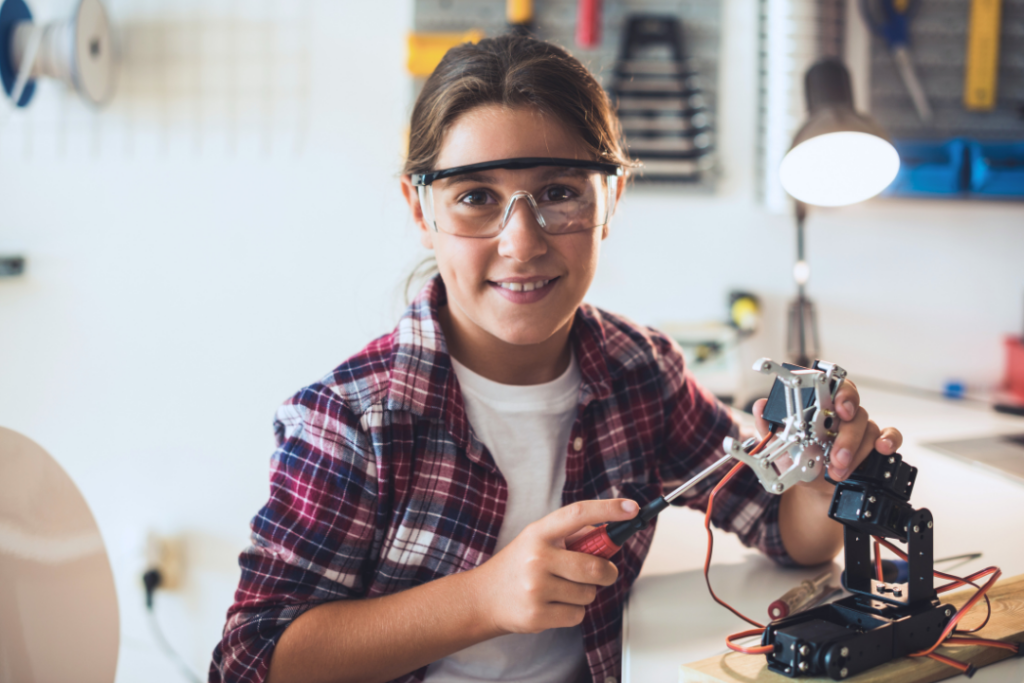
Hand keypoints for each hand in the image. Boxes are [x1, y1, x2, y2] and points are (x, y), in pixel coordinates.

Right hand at [466, 499, 637, 634]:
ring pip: (588, 594)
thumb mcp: (537, 541)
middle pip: (594, 566)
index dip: (607, 509)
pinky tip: (553, 605)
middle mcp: (536, 558)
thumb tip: (611, 537)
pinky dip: (573, 612)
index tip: (631, 508)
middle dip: (607, 572)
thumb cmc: (518, 567)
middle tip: (603, 573)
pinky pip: (577, 615)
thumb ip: (572, 537)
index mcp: (538, 533)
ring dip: (585, 594)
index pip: (578, 514)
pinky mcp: (537, 615)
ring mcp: (535, 588)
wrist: (482, 599)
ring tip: (562, 590)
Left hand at [751, 379, 902, 493]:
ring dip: (855, 451)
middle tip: (836, 455)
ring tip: (837, 470)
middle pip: (854, 412)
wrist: (808, 485)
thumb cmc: (796, 457)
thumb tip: (760, 407)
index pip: (836, 387)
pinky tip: (881, 449)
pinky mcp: (872, 445)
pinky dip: (889, 441)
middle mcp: (842, 414)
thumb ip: (768, 424)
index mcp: (821, 406)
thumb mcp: (777, 443)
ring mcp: (859, 429)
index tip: (838, 406)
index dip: (840, 393)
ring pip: (868, 428)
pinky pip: (890, 436)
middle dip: (846, 436)